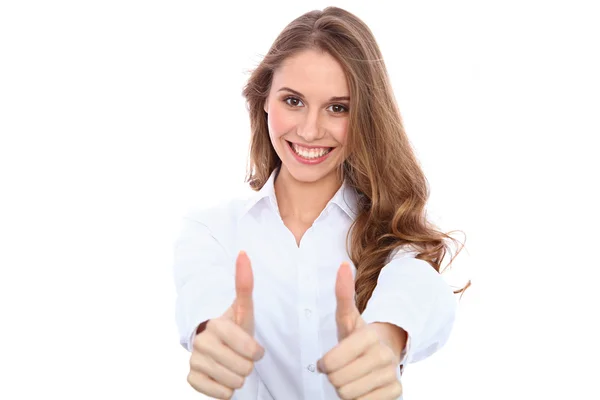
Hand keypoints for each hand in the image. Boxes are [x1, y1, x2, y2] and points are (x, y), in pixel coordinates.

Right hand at [187, 251, 264, 398]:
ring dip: (238, 377)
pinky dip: (226, 389)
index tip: (253, 347)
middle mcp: (201, 342)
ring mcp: (194, 361)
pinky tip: (222, 375)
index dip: (257, 352)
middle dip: (248, 365)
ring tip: (232, 364)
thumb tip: (243, 253)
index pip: (250, 349)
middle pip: (244, 369)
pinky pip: (221, 394)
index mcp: (215, 324)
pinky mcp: (191, 379)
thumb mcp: (245, 309)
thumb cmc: (236, 328)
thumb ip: (245, 283)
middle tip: (240, 355)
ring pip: (234, 383)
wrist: (218, 346)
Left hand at [317, 262, 402, 399]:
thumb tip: (343, 265)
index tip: (326, 361)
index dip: (324, 364)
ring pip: (348, 395)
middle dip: (334, 376)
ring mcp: (391, 375)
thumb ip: (342, 293)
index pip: (331, 363)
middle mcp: (383, 356)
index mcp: (369, 337)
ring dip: (344, 388)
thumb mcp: (347, 316)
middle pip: (337, 381)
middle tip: (342, 368)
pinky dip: (358, 399)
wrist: (387, 349)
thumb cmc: (359, 335)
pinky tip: (362, 386)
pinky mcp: (396, 392)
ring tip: (352, 376)